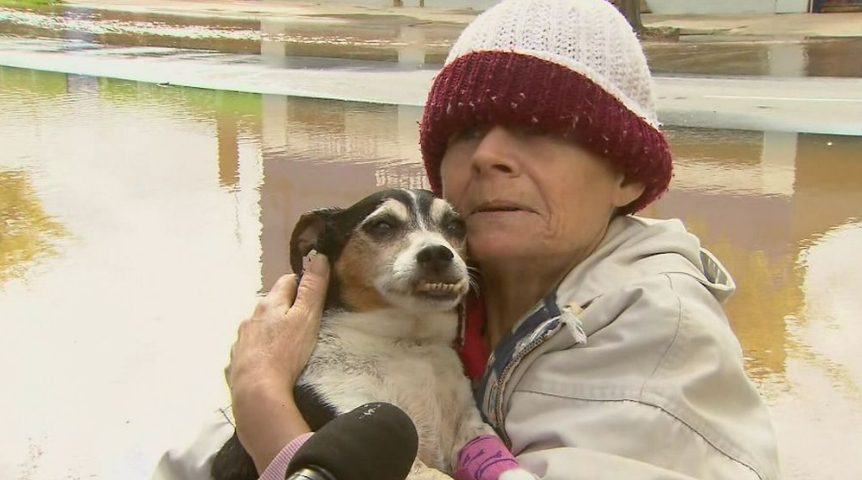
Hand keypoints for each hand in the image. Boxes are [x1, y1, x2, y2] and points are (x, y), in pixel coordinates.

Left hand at [225, 253, 329, 471]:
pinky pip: (249, 350)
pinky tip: (267, 364)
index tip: (313, 296)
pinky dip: (259, 352)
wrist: (256, 390)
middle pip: (271, 305)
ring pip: (258, 327)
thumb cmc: (286, 351)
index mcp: (269, 303)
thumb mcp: (307, 317)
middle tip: (303, 324)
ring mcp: (240, 340)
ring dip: (270, 331)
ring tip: (285, 347)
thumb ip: (313, 288)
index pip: (287, 281)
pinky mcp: (235, 361)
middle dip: (285, 309)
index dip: (302, 285)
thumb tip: (319, 257)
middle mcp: (250, 317)